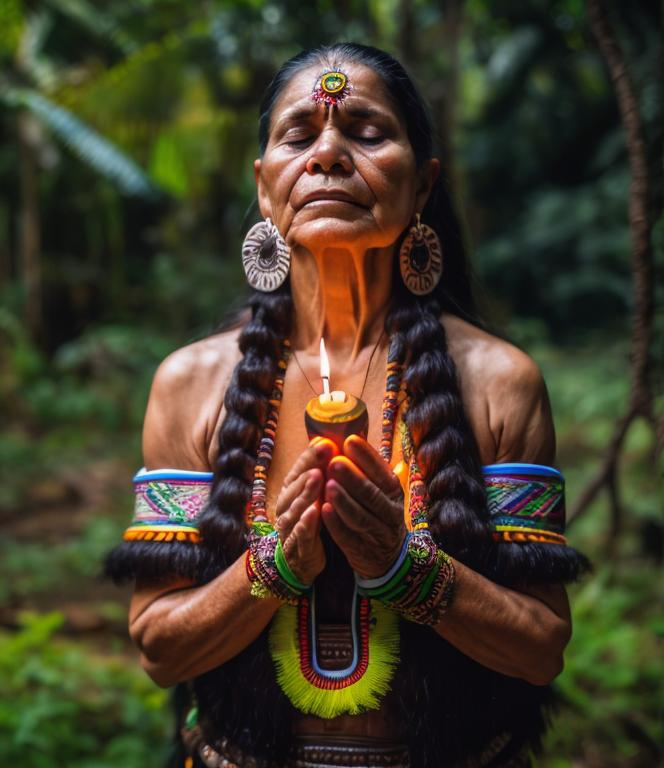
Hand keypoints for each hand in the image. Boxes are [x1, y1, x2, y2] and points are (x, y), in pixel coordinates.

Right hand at [274, 438, 337, 584]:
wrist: (299, 560)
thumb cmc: (309, 520)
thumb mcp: (313, 494)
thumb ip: (318, 471)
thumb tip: (326, 440)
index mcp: (290, 491)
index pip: (298, 469)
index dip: (310, 456)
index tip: (326, 442)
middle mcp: (285, 506)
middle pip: (294, 486)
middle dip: (308, 469)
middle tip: (323, 455)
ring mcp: (288, 527)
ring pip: (295, 507)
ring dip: (306, 492)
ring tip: (318, 478)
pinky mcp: (296, 547)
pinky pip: (300, 533)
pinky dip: (306, 522)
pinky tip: (315, 512)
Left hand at [322, 435, 406, 579]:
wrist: (387, 557)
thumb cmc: (378, 513)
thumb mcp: (380, 491)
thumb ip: (366, 469)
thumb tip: (345, 438)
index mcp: (394, 492)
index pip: (381, 472)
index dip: (366, 456)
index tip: (349, 440)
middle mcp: (390, 512)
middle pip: (372, 494)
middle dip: (353, 477)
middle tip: (334, 461)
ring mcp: (378, 533)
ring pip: (361, 516)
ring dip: (344, 500)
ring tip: (328, 485)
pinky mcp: (362, 551)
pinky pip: (348, 536)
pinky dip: (336, 524)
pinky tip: (324, 510)